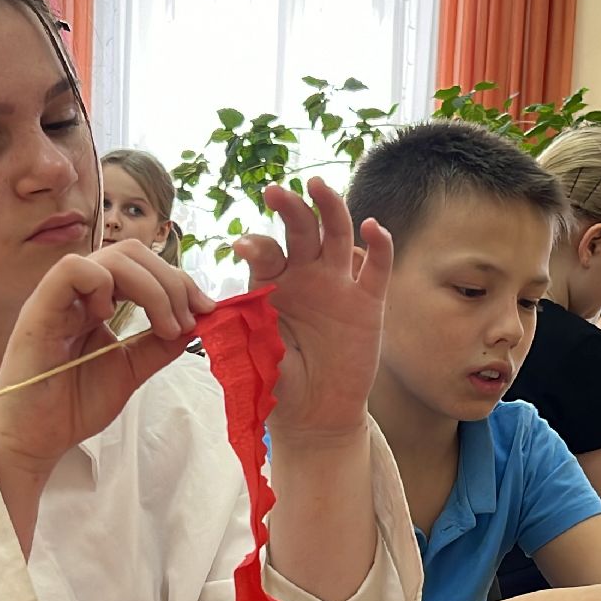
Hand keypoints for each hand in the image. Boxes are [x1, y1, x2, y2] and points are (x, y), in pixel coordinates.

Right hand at [0, 240, 213, 479]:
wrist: (36, 439)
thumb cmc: (74, 405)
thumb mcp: (131, 370)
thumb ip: (159, 345)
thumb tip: (196, 322)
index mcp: (99, 301)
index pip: (144, 267)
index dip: (180, 282)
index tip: (206, 311)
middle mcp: (80, 293)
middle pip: (132, 254)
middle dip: (172, 281)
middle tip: (187, 320)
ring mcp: (59, 297)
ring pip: (110, 257)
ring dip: (151, 287)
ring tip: (164, 326)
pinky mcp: (39, 310)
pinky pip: (72, 270)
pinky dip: (102, 284)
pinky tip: (109, 316)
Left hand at [235, 177, 391, 442]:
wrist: (315, 413)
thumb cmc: (279, 382)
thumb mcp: (255, 355)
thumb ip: (245, 331)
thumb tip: (222, 313)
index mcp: (272, 283)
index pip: (265, 253)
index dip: (256, 246)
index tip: (242, 247)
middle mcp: (305, 276)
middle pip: (301, 230)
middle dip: (289, 209)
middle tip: (275, 192)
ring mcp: (338, 284)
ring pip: (337, 235)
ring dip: (329, 208)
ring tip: (317, 187)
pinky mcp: (369, 302)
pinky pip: (377, 268)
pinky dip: (378, 245)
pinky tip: (372, 226)